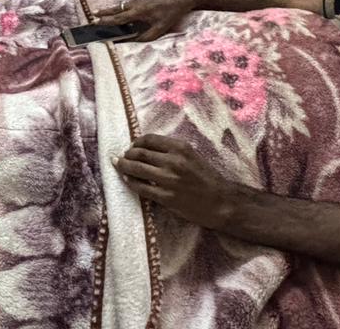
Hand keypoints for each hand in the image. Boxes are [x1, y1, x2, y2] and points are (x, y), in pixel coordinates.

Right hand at [95, 0, 205, 40]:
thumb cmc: (172, 13)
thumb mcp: (160, 28)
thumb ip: (145, 36)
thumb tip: (133, 40)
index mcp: (138, 11)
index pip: (118, 18)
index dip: (106, 21)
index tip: (96, 23)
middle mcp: (136, 3)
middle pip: (117, 8)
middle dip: (105, 12)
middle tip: (93, 14)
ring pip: (123, 5)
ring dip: (113, 9)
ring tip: (103, 13)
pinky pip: (131, 2)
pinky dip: (123, 7)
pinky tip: (124, 12)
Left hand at [114, 134, 238, 228]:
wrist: (220, 201)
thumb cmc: (207, 177)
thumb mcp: (192, 155)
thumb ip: (172, 150)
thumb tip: (147, 147)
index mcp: (180, 147)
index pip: (149, 139)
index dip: (136, 142)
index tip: (132, 146)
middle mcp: (173, 161)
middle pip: (140, 153)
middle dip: (127, 154)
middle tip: (122, 156)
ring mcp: (168, 180)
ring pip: (137, 169)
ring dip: (124, 166)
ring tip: (119, 165)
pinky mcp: (166, 197)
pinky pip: (141, 188)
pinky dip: (131, 183)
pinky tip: (127, 180)